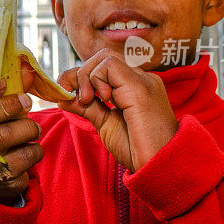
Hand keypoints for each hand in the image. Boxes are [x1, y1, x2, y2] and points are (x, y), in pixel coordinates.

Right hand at [0, 87, 41, 204]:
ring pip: (10, 143)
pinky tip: (29, 150)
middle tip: (27, 103)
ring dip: (30, 131)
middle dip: (15, 109)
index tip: (5, 83)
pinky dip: (34, 153)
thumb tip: (30, 72)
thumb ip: (3, 91)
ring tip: (33, 129)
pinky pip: (23, 164)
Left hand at [57, 48, 177, 171]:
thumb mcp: (105, 124)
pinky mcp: (140, 87)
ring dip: (87, 76)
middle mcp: (141, 79)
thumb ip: (87, 107)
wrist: (160, 167)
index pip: (103, 66)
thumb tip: (63, 95)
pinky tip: (104, 101)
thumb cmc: (138, 150)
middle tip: (79, 99)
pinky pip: (110, 65)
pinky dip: (97, 79)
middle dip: (80, 73)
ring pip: (105, 57)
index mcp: (135, 87)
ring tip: (89, 101)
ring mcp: (143, 80)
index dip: (81, 76)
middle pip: (103, 57)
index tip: (67, 94)